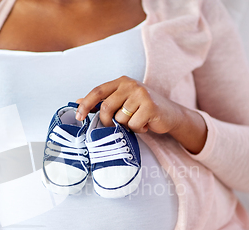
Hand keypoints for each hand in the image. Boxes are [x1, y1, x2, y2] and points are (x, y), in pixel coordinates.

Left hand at [76, 76, 207, 153]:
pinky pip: (133, 124)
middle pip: (106, 107)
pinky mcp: (150, 106)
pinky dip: (138, 129)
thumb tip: (78, 102)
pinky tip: (145, 124)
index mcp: (121, 81)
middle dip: (107, 121)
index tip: (79, 118)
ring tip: (136, 121)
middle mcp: (130, 85)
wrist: (170, 114)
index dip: (86, 105)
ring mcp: (141, 94)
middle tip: (114, 126)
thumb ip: (102, 101)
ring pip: (120, 118)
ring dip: (126, 125)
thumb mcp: (121, 101)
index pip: (97, 91)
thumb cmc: (143, 108)